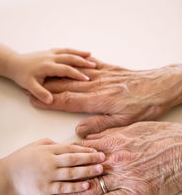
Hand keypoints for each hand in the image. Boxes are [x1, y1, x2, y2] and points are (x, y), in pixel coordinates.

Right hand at [3, 138, 104, 194]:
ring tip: (100, 170)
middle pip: (74, 160)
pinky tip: (87, 185)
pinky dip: (76, 187)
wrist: (7, 174)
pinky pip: (64, 188)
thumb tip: (67, 145)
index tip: (96, 151)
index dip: (85, 150)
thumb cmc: (22, 158)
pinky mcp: (46, 188)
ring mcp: (48, 175)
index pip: (71, 149)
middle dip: (90, 159)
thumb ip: (52, 144)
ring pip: (71, 173)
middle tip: (103, 158)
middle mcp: (50, 161)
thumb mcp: (36, 145)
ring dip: (87, 171)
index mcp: (48, 150)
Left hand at [11, 48, 95, 103]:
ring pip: (68, 51)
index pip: (66, 69)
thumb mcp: (29, 86)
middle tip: (93, 66)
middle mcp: (51, 58)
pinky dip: (73, 50)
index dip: (77, 74)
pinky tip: (78, 52)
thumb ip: (40, 93)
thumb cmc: (21, 75)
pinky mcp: (50, 52)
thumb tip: (50, 100)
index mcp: (48, 66)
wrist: (13, 62)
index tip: (87, 78)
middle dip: (82, 62)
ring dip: (79, 53)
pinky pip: (64, 49)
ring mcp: (51, 53)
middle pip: (70, 58)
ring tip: (90, 55)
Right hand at [30, 59, 181, 137]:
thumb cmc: (145, 105)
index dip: (51, 101)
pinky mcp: (111, 69)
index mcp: (99, 100)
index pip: (69, 101)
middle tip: (33, 87)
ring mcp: (104, 76)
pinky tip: (73, 63)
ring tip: (45, 75)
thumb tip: (79, 131)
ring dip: (59, 76)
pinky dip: (79, 65)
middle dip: (48, 88)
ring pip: (76, 76)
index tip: (36, 100)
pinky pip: (91, 65)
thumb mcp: (124, 122)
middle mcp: (98, 86)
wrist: (162, 86)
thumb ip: (99, 125)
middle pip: (68, 86)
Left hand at [42, 122, 181, 194]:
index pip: (81, 153)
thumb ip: (107, 133)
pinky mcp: (135, 193)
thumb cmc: (158, 137)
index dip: (65, 160)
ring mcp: (124, 177)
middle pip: (81, 172)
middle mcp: (114, 160)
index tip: (52, 164)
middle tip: (43, 186)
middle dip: (60, 180)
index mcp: (113, 143)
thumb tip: (86, 138)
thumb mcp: (131, 128)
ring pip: (90, 188)